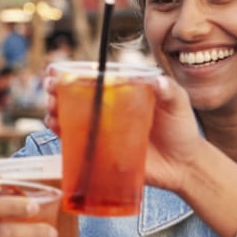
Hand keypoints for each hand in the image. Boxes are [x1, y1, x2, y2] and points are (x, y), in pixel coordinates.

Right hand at [40, 77, 212, 197]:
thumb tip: (158, 81)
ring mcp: (103, 132)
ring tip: (50, 108)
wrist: (185, 166)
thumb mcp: (179, 105)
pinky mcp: (102, 153)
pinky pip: (76, 142)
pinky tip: (54, 126)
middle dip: (56, 91)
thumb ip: (170, 91)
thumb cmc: (182, 130)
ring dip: (53, 110)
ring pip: (70, 117)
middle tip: (51, 90)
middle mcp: (108, 110)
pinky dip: (62, 133)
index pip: (93, 79)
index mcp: (122, 93)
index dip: (71, 73)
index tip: (56, 71)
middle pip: (75, 96)